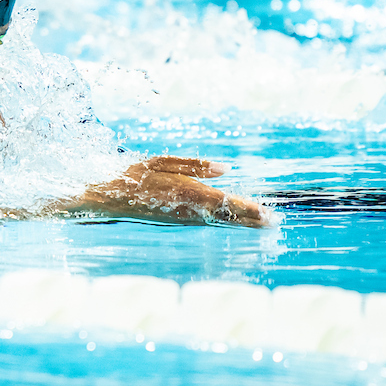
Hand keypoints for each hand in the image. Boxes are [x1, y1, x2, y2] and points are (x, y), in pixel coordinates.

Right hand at [75, 155, 268, 226]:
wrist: (111, 200)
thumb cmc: (135, 176)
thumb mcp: (161, 162)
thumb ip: (193, 165)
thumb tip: (224, 170)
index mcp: (185, 192)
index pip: (222, 202)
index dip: (245, 209)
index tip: (265, 214)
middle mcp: (187, 209)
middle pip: (226, 216)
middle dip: (250, 219)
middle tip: (274, 223)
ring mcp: (184, 219)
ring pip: (219, 221)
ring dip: (241, 222)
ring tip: (263, 223)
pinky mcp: (180, 221)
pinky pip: (208, 222)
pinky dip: (226, 222)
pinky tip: (237, 223)